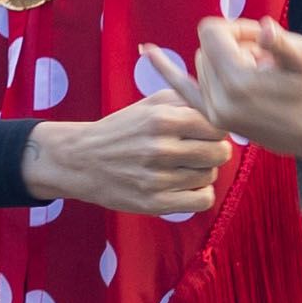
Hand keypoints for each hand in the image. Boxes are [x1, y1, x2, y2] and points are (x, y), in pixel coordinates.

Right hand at [24, 95, 225, 219]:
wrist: (82, 160)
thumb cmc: (122, 129)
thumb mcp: (150, 104)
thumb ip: (186, 100)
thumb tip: (219, 106)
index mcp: (162, 119)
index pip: (216, 125)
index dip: (216, 129)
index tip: (207, 133)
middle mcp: (161, 148)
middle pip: (219, 152)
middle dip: (215, 150)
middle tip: (202, 151)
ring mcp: (158, 178)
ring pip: (210, 175)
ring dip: (204, 172)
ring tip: (187, 167)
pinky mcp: (155, 203)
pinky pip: (202, 200)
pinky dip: (200, 194)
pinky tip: (188, 186)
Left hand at [174, 15, 301, 171]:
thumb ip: (276, 41)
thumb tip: (262, 29)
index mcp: (237, 82)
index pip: (212, 33)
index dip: (237, 28)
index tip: (260, 39)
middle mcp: (219, 100)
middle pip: (207, 48)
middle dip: (232, 44)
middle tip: (264, 57)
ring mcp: (214, 113)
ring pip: (202, 64)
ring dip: (225, 59)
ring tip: (259, 72)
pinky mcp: (215, 119)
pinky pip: (181, 91)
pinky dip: (165, 70)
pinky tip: (145, 50)